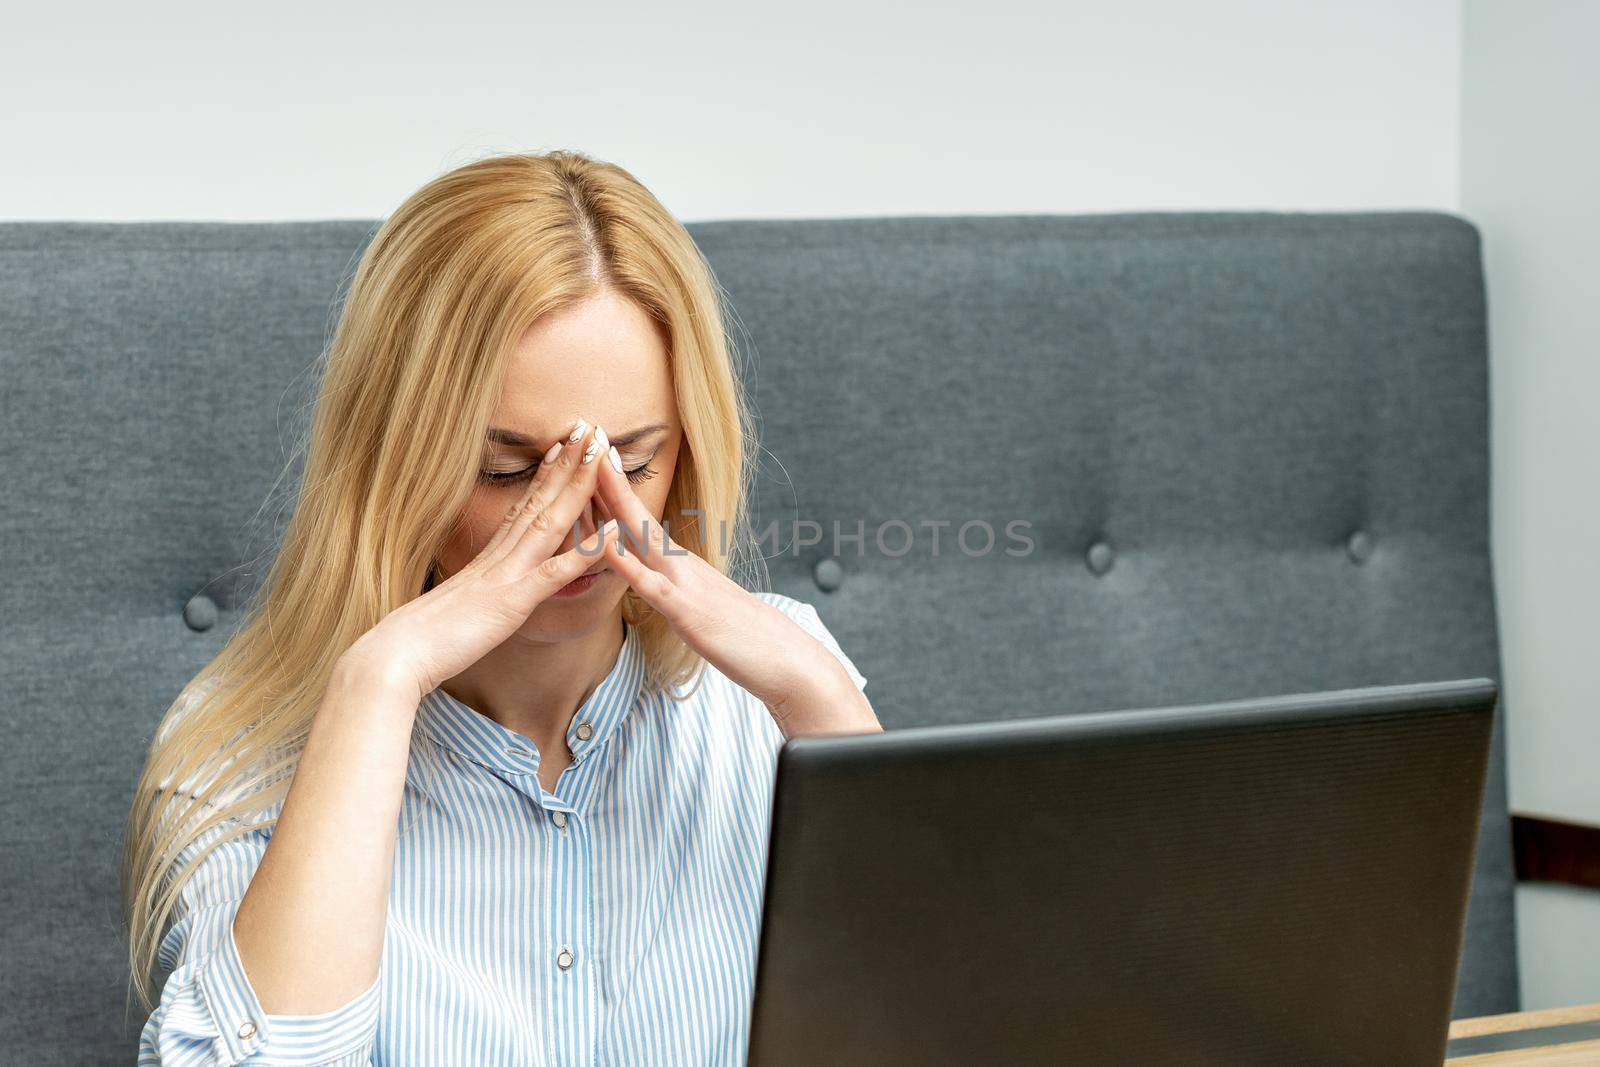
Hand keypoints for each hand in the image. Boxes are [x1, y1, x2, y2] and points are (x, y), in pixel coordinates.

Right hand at [348, 418, 614, 697]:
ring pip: (550, 521)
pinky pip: (555, 572)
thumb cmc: (424, 639)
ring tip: (599, 453)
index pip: (523, 507)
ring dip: (578, 487)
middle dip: (567, 465)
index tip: (563, 447)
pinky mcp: (513, 600)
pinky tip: (611, 533)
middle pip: (539, 501)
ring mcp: (508, 574)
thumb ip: (475, 590)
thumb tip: (480, 587)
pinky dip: (586, 552)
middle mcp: (500, 557)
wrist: (397, 653)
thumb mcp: (457, 605)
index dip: (545, 476)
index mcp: (489, 558)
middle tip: (590, 428)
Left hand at [591, 447, 879, 736]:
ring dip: (616, 502)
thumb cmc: (743, 638)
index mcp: (682, 565)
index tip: (595, 456)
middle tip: (589, 436)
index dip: (617, 490)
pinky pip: (651, 585)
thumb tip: (655, 580)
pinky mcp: (687, 612)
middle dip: (610, 478)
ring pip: (642, 537)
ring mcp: (684, 584)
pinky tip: (606, 545)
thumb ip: (677, 589)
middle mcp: (682, 564)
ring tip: (592, 468)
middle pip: (638, 515)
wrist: (783, 657)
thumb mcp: (701, 606)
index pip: (641, 522)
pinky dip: (626, 563)